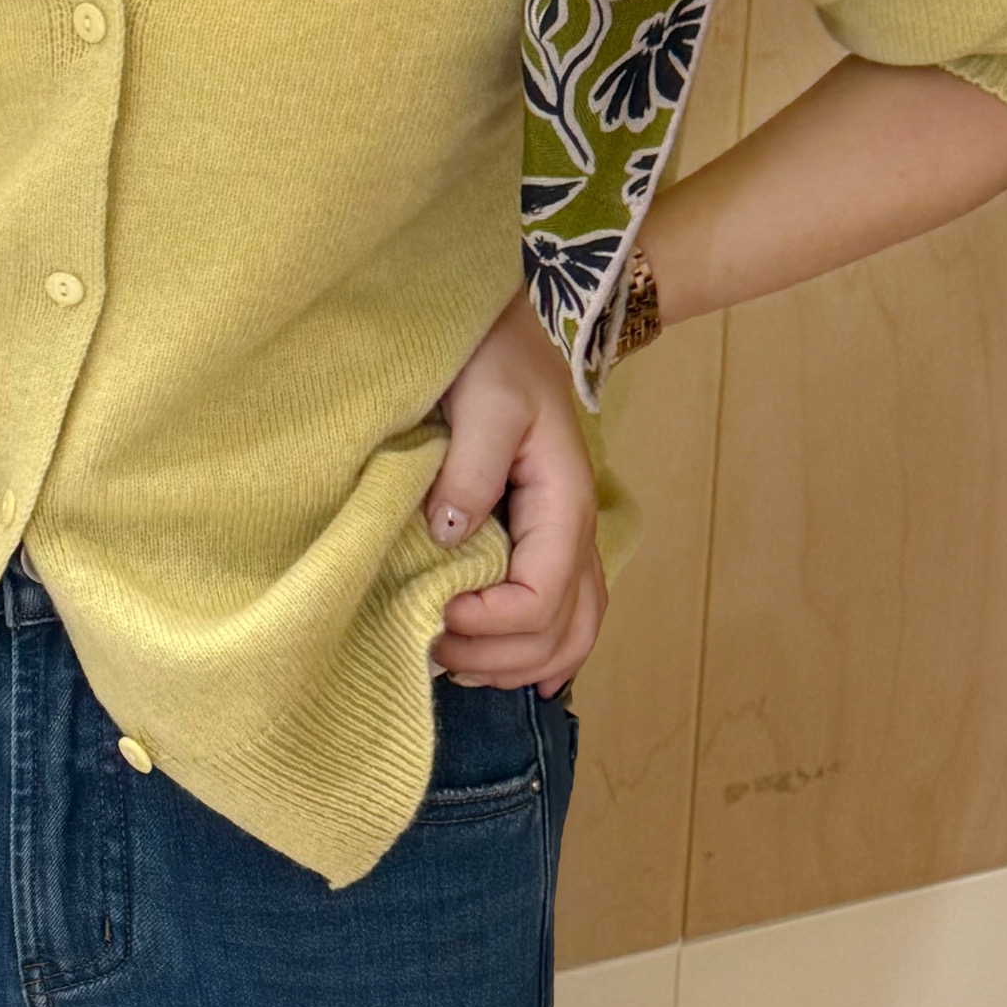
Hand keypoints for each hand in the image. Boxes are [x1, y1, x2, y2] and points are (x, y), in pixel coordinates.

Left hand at [420, 283, 605, 696]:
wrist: (515, 329)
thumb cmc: (496, 358)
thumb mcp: (483, 401)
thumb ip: (470, 469)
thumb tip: (451, 538)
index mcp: (562, 503)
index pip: (543, 594)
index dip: (493, 622)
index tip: (438, 614)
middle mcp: (573, 532)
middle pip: (561, 630)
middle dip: (499, 657)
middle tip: (433, 652)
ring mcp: (564, 541)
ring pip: (571, 633)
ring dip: (519, 666)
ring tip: (461, 670)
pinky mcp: (545, 543)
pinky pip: (564, 615)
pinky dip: (542, 655)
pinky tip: (517, 677)